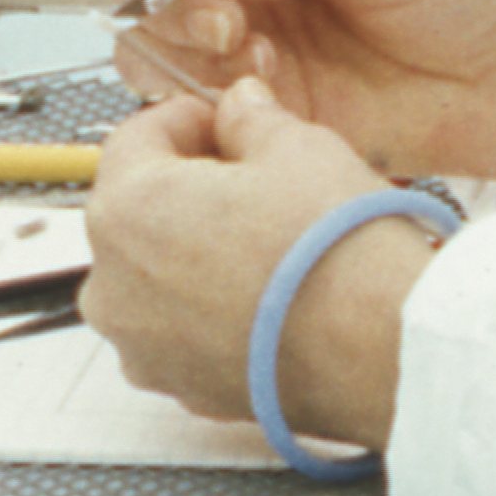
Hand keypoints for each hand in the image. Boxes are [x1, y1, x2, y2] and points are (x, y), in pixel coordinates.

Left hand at [84, 79, 429, 449]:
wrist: (381, 349)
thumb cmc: (334, 250)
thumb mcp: (297, 148)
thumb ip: (250, 119)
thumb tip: (240, 106)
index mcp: (126, 210)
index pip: (135, 138)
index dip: (189, 120)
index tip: (227, 123)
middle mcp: (115, 288)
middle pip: (140, 212)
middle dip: (189, 188)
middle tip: (254, 180)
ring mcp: (144, 348)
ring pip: (156, 278)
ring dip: (195, 253)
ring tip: (266, 244)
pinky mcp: (182, 390)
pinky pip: (182, 332)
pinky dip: (211, 310)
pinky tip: (268, 297)